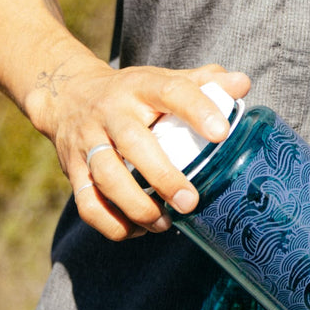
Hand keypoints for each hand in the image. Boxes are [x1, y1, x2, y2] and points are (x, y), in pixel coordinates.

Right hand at [30, 57, 250, 241]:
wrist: (68, 96)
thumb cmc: (131, 93)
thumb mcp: (162, 80)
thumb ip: (202, 82)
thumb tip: (242, 83)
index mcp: (140, 86)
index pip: (170, 91)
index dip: (196, 110)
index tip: (221, 134)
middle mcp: (110, 112)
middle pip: (134, 143)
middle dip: (163, 177)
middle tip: (190, 202)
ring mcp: (87, 141)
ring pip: (106, 177)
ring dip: (137, 206)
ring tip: (164, 224)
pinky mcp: (72, 169)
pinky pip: (87, 202)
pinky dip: (111, 223)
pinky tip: (136, 229)